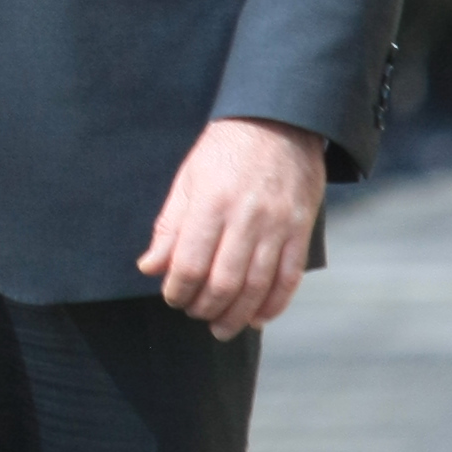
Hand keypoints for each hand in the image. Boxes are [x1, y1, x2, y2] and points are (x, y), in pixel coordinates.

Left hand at [138, 116, 328, 340]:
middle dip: (206, 307)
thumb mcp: (187, 180)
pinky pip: (289, 278)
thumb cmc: (223, 151)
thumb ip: (169, 227)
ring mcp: (278, 226)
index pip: (190, 263)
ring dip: (238, 314)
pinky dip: (274, 304)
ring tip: (222, 328)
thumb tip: (149, 267)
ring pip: (258, 286)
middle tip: (196, 315)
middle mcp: (246, 218)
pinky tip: (258, 317)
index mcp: (211, 204)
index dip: (178, 289)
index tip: (172, 297)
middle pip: (224, 281)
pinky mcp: (301, 230)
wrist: (279, 123)